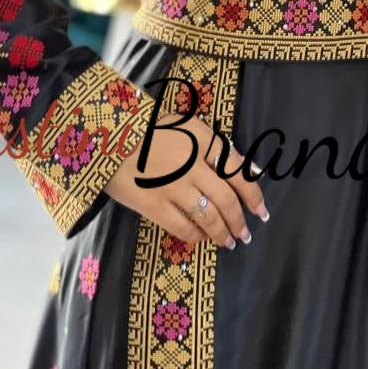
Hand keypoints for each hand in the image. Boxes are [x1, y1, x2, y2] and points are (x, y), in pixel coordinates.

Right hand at [104, 114, 268, 248]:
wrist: (106, 136)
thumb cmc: (149, 127)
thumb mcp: (186, 125)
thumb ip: (216, 146)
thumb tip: (252, 170)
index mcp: (201, 139)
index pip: (237, 170)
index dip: (253, 194)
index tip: (261, 211)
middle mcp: (192, 163)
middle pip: (226, 199)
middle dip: (240, 220)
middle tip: (246, 233)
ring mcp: (173, 186)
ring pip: (209, 217)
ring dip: (223, 233)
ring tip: (230, 243)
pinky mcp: (153, 205)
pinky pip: (183, 228)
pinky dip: (197, 237)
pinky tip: (203, 239)